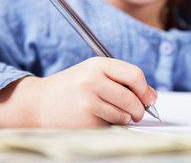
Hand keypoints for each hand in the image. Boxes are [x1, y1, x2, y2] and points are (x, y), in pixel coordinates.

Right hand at [0, 57, 156, 127]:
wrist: (37, 103)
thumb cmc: (71, 88)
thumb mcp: (94, 74)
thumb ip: (122, 80)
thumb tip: (152, 96)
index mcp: (97, 65)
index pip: (134, 74)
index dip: (146, 89)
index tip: (150, 98)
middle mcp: (92, 81)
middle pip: (132, 98)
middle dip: (140, 109)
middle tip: (137, 112)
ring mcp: (88, 102)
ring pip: (124, 115)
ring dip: (125, 118)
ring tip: (111, 113)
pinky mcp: (84, 121)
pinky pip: (110, 126)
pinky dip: (110, 125)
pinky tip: (96, 118)